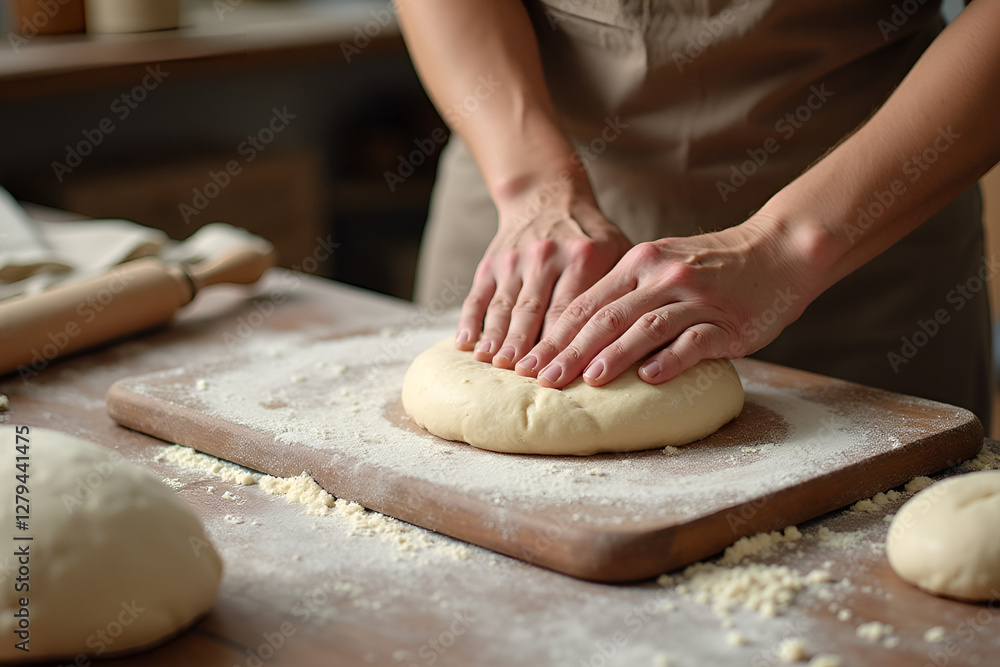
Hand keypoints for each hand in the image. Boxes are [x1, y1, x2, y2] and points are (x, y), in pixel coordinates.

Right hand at [455, 176, 631, 368]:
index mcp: (583, 255)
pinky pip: (478, 294)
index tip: (560, 373)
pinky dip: (471, 319)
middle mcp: (547, 256)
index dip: (564, 344)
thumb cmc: (591, 235)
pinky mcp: (492, 261)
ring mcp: (516, 259)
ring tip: (494, 364)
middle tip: (524, 376)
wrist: (547, 195)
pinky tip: (466, 344)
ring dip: (498, 336)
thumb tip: (640, 338)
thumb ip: (624, 287)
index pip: (571, 310)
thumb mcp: (617, 247)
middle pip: (535, 311)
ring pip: (505, 304)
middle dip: (528, 346)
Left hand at [514, 215, 818, 387]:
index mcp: (639, 263)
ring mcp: (695, 297)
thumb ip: (627, 293)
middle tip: (543, 379)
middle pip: (606, 317)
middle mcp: (661, 276)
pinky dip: (670, 360)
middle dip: (570, 350)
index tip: (528, 361)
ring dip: (613, 355)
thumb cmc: (714, 266)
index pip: (586, 302)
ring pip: (644, 327)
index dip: (554, 334)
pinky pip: (693, 341)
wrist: (779, 251)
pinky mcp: (726, 320)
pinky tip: (650, 379)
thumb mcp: (663, 265)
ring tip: (587, 381)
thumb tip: (581, 335)